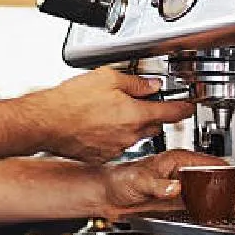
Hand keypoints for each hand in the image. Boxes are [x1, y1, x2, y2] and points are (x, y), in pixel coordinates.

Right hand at [22, 67, 194, 163]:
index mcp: (135, 114)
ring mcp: (116, 148)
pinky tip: (97, 124)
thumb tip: (150, 85)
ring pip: (134, 135)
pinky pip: (115, 145)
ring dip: (128, 124)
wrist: (46, 122)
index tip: (188, 106)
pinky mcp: (101, 156)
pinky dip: (112, 135)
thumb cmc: (71, 101)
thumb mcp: (107, 78)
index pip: (171, 112)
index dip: (183, 108)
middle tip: (137, 101)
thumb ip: (135, 82)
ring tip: (108, 111)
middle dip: (150, 113)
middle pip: (153, 124)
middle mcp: (130, 135)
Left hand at [100, 149, 228, 217]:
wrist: (108, 195)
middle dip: (228, 187)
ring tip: (233, 209)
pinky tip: (216, 215)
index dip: (225, 171)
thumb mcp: (139, 181)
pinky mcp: (178, 201)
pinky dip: (209, 209)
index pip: (209, 162)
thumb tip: (176, 188)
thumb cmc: (119, 180)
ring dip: (221, 199)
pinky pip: (199, 204)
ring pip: (209, 191)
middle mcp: (182, 171)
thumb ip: (158, 186)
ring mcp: (181, 186)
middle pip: (213, 177)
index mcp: (176, 160)